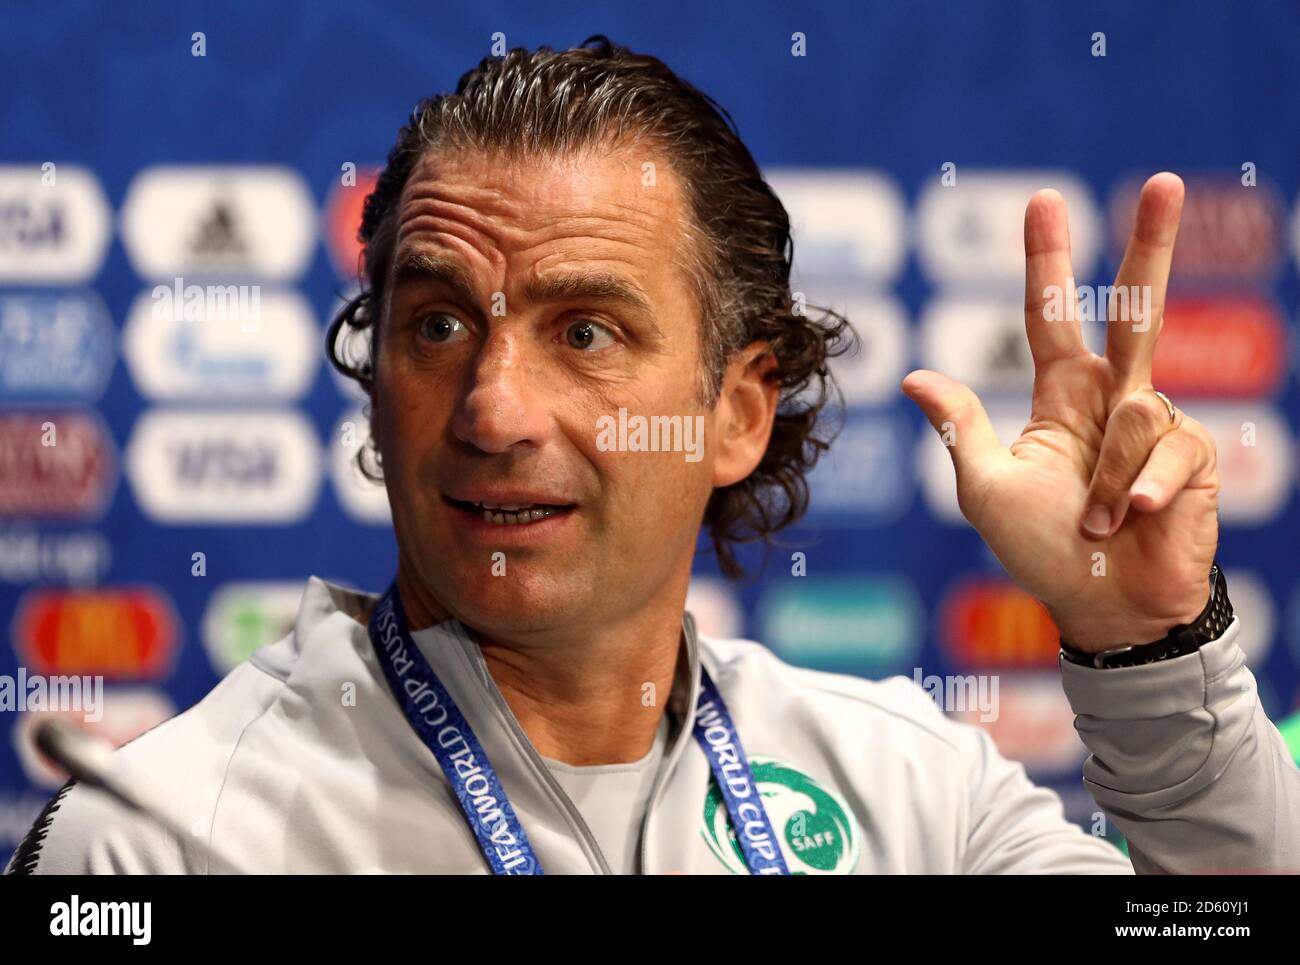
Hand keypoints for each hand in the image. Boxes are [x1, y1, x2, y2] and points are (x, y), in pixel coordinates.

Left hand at [902, 173, 1217, 651]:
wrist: (1104, 609)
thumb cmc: (1042, 552)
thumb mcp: (987, 488)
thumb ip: (962, 427)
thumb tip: (914, 375)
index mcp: (1061, 397)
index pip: (1052, 315)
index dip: (1047, 262)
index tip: (1042, 201)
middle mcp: (1113, 399)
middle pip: (1136, 308)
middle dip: (1151, 244)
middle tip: (1162, 181)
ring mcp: (1158, 425)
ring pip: (1137, 409)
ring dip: (1106, 479)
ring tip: (1094, 524)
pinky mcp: (1194, 457)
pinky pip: (1168, 449)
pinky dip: (1137, 490)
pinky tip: (1129, 519)